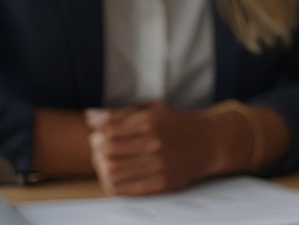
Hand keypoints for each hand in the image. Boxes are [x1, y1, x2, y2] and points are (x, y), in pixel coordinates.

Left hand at [85, 102, 221, 194]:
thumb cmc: (175, 123)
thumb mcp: (151, 108)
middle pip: (106, 153)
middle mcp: (154, 144)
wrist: (209, 143)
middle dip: (97, 152)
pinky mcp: (161, 183)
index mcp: (150, 121)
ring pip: (110, 173)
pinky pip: (123, 189)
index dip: (96, 135)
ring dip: (101, 168)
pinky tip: (117, 174)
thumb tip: (89, 116)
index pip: (105, 132)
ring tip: (107, 162)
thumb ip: (119, 113)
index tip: (100, 135)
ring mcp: (158, 166)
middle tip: (101, 150)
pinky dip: (112, 182)